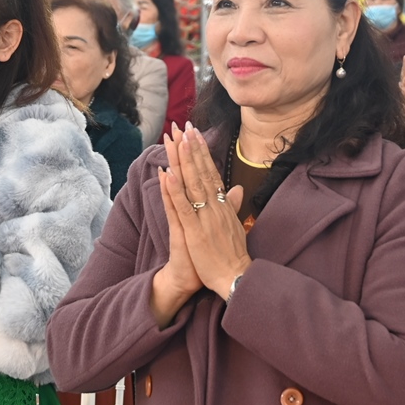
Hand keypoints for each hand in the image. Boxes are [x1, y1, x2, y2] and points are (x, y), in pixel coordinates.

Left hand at [165, 126, 250, 300]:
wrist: (235, 277)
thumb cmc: (232, 254)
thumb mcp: (235, 225)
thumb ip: (233, 205)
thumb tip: (237, 189)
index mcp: (222, 204)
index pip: (211, 172)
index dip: (203, 152)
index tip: (196, 133)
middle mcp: (215, 206)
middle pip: (202, 172)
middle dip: (192, 148)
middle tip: (184, 126)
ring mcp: (205, 218)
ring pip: (192, 184)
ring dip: (184, 161)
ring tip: (177, 140)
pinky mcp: (194, 231)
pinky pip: (183, 207)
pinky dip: (175, 190)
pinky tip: (168, 174)